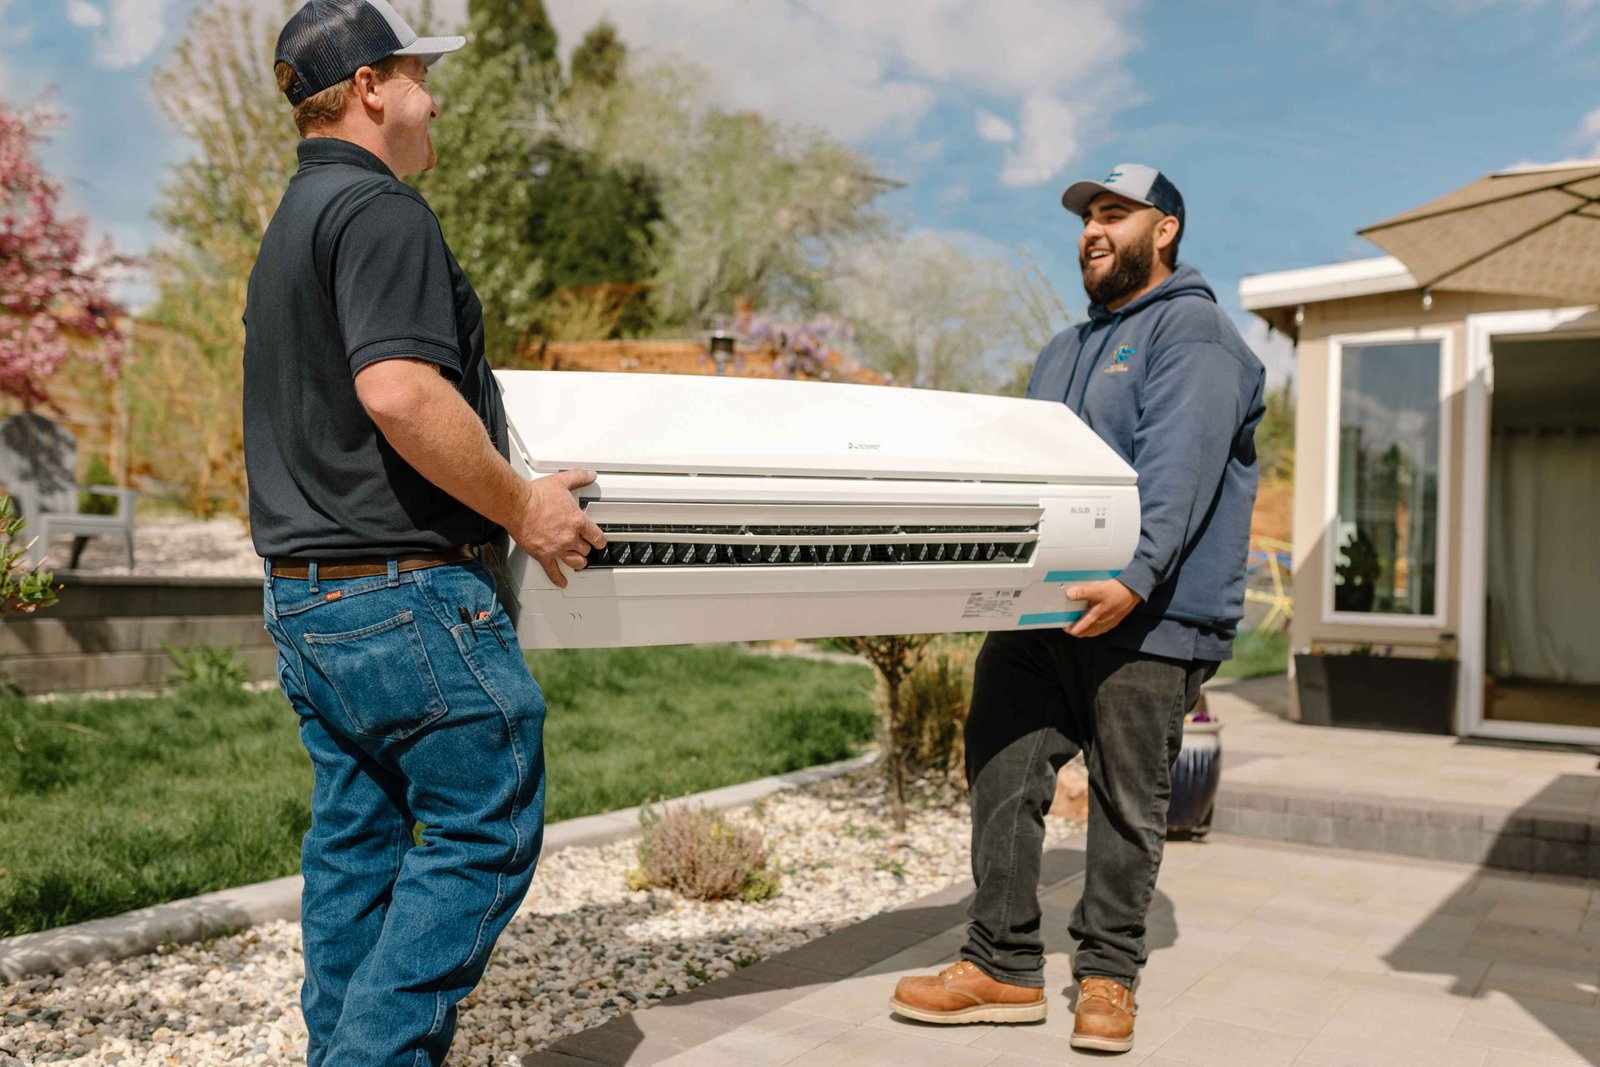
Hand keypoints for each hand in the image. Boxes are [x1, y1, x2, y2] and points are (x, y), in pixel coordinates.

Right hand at [508, 469, 605, 588]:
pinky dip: (558, 578)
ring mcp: (556, 548)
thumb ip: (578, 478)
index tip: (600, 541)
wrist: (517, 505)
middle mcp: (569, 537)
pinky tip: (562, 581)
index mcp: (577, 521)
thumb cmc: (536, 495)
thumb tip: (589, 475)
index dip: (599, 540)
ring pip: (575, 561)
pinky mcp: (542, 554)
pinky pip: (552, 570)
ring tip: (579, 562)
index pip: (596, 536)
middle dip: (585, 547)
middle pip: (585, 549)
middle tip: (584, 546)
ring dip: (578, 562)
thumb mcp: (561, 482)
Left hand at [1063, 579, 1140, 637]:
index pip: (1078, 630)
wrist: (1133, 591)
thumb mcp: (1097, 589)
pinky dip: (1094, 628)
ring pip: (1093, 632)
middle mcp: (1101, 623)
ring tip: (1079, 623)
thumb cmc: (1116, 591)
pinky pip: (1101, 629)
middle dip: (1076, 631)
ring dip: (1085, 630)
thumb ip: (1082, 593)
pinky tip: (1094, 621)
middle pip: (1084, 633)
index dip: (1069, 629)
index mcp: (1095, 617)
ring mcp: (1108, 623)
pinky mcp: (1114, 621)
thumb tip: (1069, 595)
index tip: (1063, 625)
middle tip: (1069, 624)